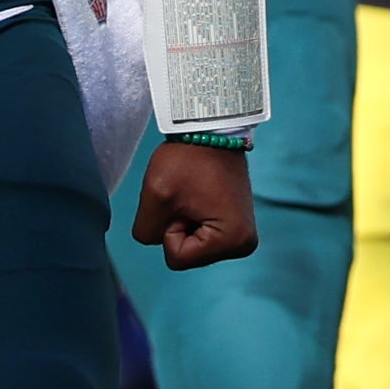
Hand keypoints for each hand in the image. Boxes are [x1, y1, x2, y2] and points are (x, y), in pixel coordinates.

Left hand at [133, 142, 256, 269]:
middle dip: (177, 226)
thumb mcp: (156, 194)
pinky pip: (199, 235)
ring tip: (194, 194)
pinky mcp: (236, 226)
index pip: (176, 258)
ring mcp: (242, 237)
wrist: (210, 131)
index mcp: (232, 241)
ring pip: (190, 246)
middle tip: (188, 195)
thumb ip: (146, 230)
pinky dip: (192, 218)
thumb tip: (155, 240)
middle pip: (186, 255)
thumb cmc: (187, 159)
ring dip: (184, 221)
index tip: (183, 199)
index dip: (169, 227)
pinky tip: (199, 196)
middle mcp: (243, 245)